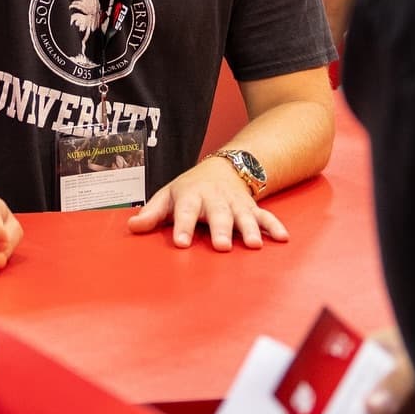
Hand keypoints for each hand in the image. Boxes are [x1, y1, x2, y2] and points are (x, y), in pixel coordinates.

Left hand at [129, 155, 288, 251]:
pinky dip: (274, 226)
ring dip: (250, 229)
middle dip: (221, 230)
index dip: (183, 226)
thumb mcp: (168, 195)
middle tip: (222, 246)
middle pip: (218, 215)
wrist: (223, 167)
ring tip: (253, 245)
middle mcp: (215, 199)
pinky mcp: (252, 208)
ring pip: (243, 216)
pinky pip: (265, 216)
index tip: (182, 243)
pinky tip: (282, 238)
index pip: (186, 211)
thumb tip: (132, 226)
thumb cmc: (190, 189)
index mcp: (191, 196)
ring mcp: (236, 203)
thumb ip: (152, 213)